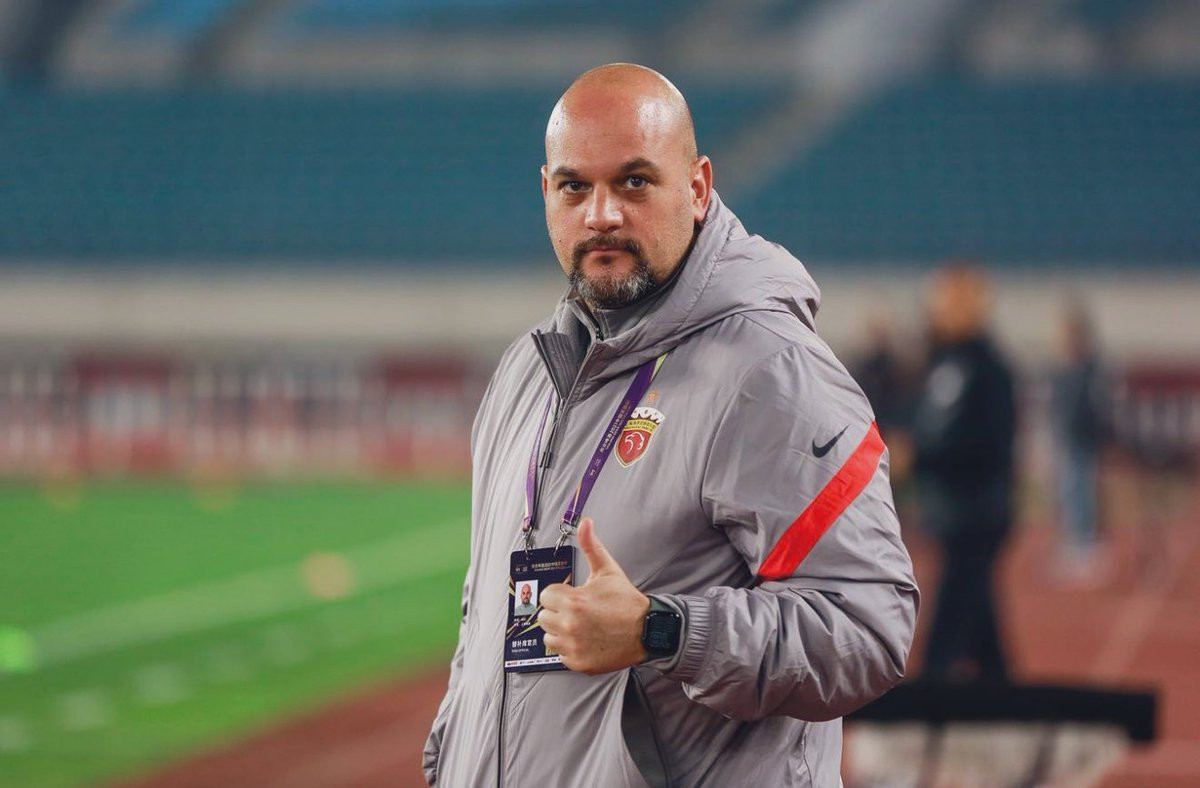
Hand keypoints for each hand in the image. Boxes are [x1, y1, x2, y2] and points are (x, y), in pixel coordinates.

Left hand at [538, 517, 649, 674]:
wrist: (647, 631)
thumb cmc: (626, 601)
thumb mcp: (608, 570)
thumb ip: (591, 545)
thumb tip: (585, 522)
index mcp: (573, 601)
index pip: (546, 596)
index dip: (560, 594)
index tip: (574, 597)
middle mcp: (570, 625)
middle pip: (544, 617)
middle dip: (558, 612)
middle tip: (578, 612)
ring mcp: (573, 646)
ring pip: (548, 637)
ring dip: (560, 631)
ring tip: (581, 626)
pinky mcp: (578, 663)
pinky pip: (560, 655)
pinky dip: (570, 649)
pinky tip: (586, 640)